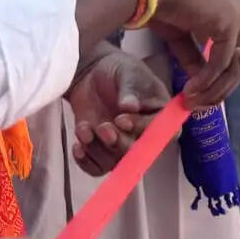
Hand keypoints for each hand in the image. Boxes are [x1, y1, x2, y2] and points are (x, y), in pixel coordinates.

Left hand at [68, 46, 171, 175]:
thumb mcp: (128, 72)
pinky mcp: (101, 150)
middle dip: (118, 143)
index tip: (121, 119)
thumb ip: (131, 88)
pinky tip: (77, 145)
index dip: (142, 131)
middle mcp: (143, 135)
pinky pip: (96, 168)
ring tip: (85, 128)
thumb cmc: (118, 69)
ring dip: (97, 149)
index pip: (161, 134)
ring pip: (115, 163)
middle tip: (103, 127)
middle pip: (137, 153)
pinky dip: (86, 162)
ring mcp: (121, 144)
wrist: (92, 73)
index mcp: (160, 116)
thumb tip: (131, 106)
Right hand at [136, 0, 239, 105]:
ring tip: (193, 104)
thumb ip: (197, 53)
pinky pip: (220, 64)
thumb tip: (202, 81)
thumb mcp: (184, 30)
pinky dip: (205, 82)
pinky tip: (188, 93)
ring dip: (214, 90)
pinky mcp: (230, 25)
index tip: (208, 90)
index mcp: (239, 1)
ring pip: (234, 66)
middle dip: (222, 86)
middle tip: (202, 104)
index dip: (228, 71)